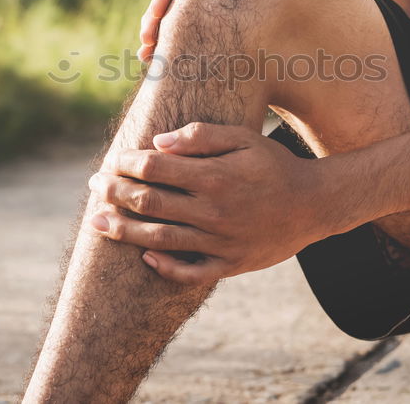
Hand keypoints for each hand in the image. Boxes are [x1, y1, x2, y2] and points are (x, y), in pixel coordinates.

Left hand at [88, 122, 329, 284]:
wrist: (314, 205)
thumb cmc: (275, 165)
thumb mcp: (244, 139)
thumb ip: (202, 136)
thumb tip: (159, 142)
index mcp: (213, 177)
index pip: (155, 169)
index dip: (127, 163)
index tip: (112, 159)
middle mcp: (212, 211)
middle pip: (149, 203)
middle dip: (115, 193)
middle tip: (95, 185)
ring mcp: (219, 242)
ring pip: (159, 238)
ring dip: (123, 230)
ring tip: (97, 223)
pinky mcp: (230, 265)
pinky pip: (190, 273)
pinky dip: (164, 267)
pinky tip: (144, 257)